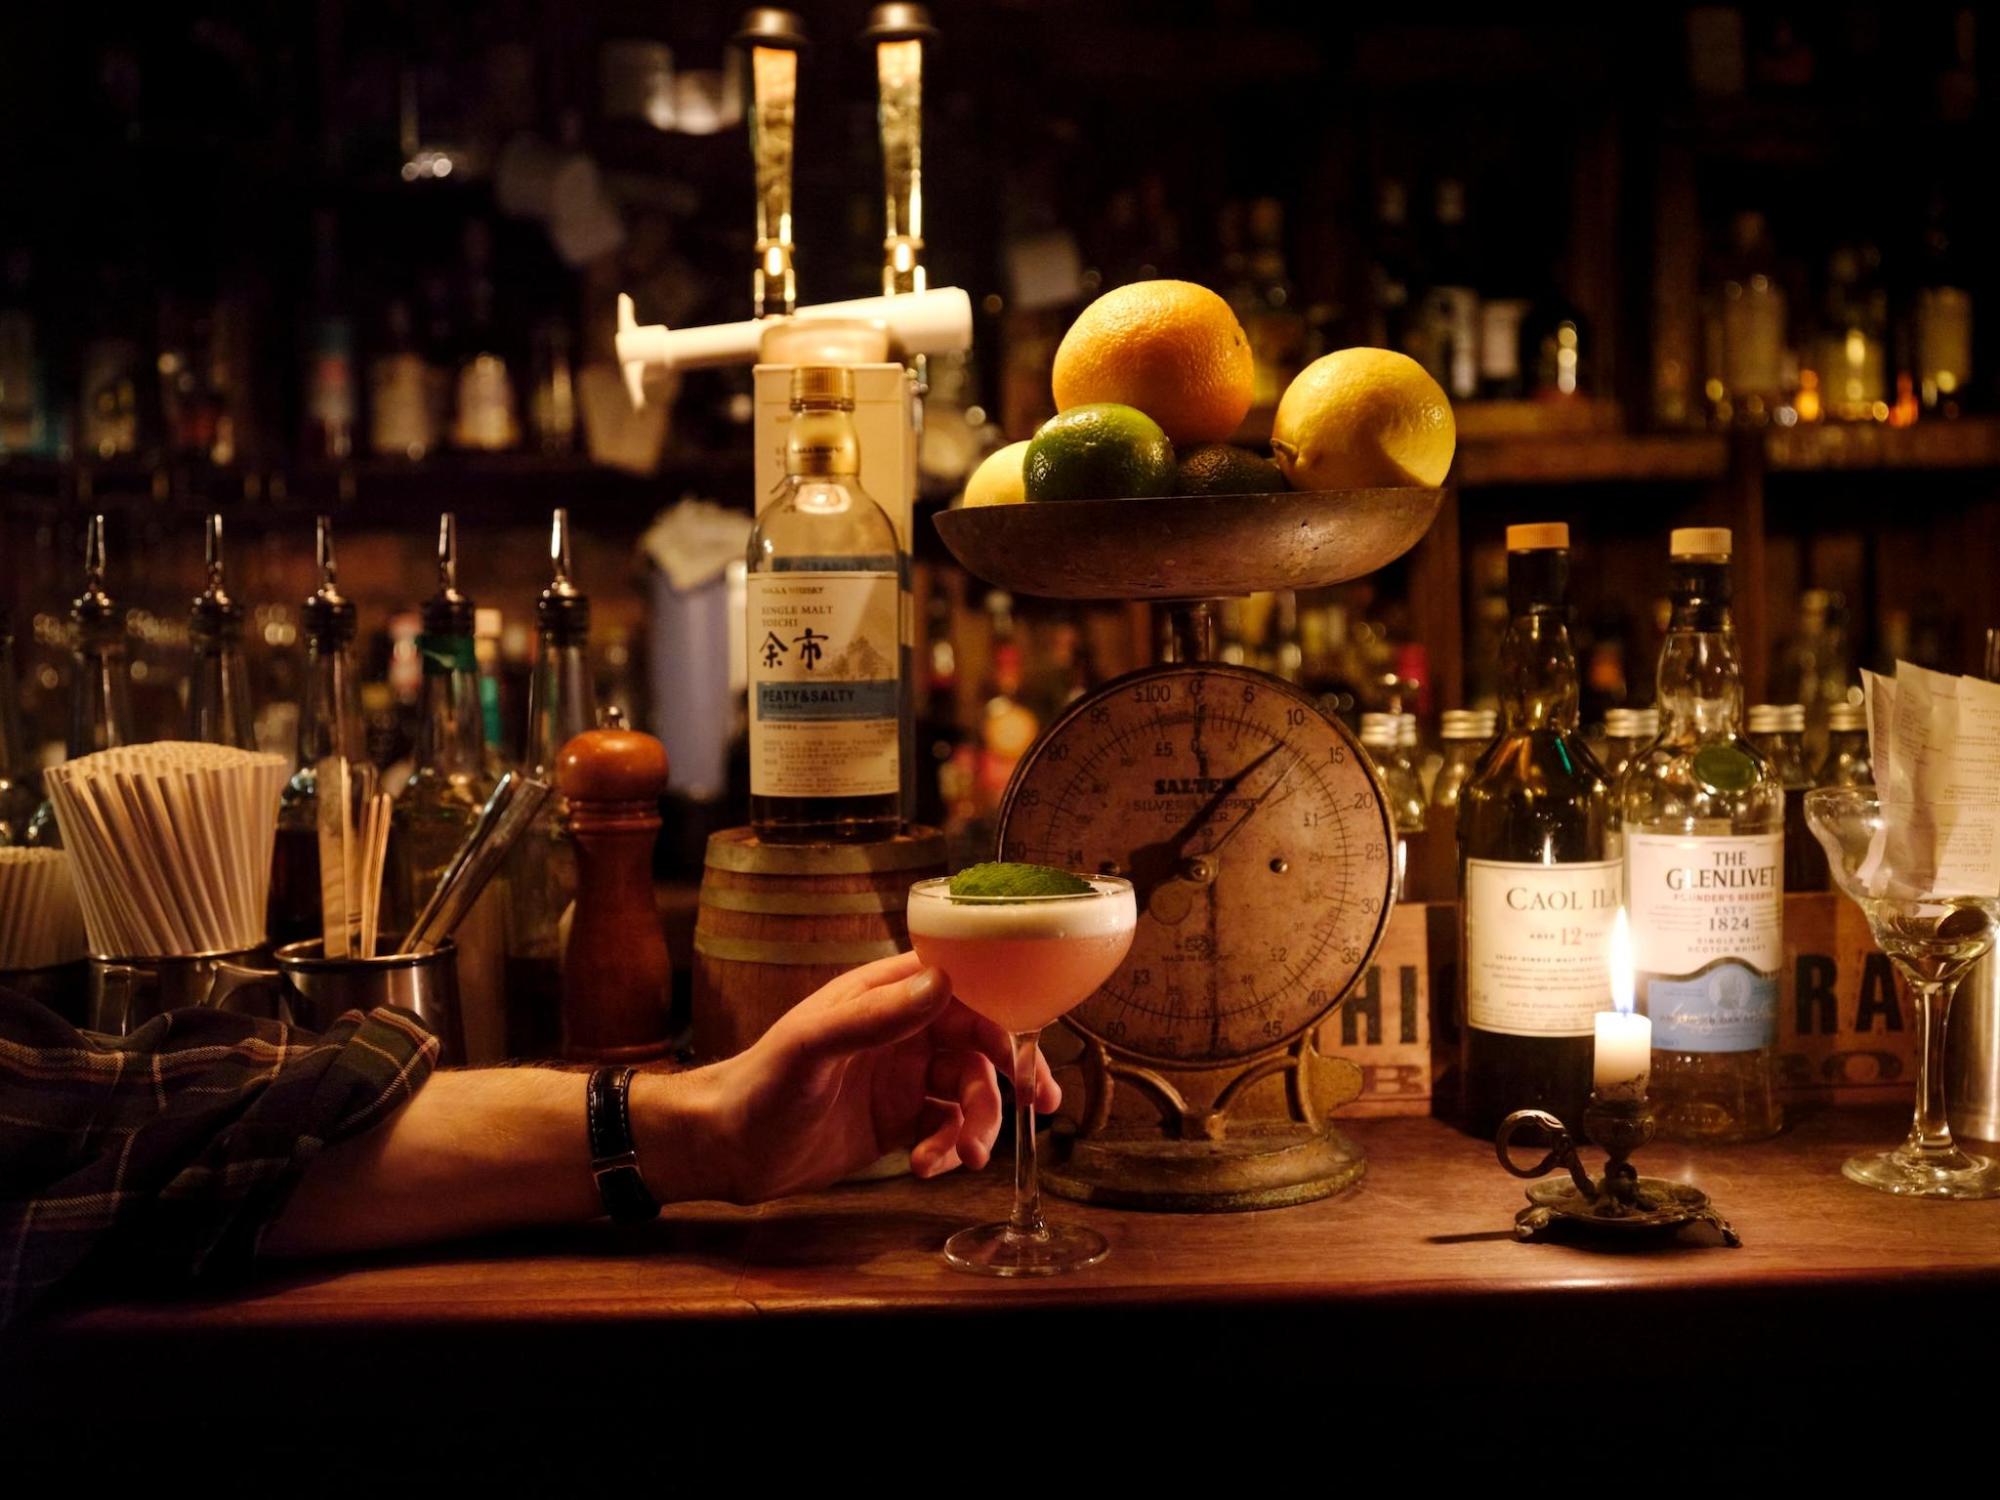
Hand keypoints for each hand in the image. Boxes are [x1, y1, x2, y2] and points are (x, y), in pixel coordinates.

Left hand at [649, 952, 1060, 1204]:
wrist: (725, 1148)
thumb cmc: (760, 1084)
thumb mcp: (814, 1045)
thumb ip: (876, 1017)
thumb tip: (944, 984)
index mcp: (886, 995)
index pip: (964, 988)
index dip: (1005, 1013)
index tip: (1026, 1049)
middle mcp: (903, 1030)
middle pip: (981, 1043)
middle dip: (1011, 1076)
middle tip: (1036, 1106)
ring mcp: (904, 1077)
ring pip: (971, 1091)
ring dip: (979, 1123)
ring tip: (963, 1157)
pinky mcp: (899, 1122)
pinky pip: (947, 1129)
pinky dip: (949, 1149)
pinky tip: (926, 1167)